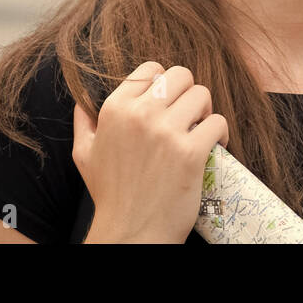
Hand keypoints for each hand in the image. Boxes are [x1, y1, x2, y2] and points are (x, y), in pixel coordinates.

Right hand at [72, 61, 228, 242]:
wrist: (131, 234)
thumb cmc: (111, 196)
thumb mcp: (85, 156)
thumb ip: (84, 123)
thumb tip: (82, 102)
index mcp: (114, 110)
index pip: (150, 69)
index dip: (163, 82)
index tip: (167, 102)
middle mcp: (139, 115)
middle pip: (182, 75)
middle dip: (188, 92)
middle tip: (187, 115)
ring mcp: (166, 133)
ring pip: (202, 94)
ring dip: (205, 111)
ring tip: (199, 130)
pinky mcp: (190, 151)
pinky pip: (217, 121)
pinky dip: (220, 132)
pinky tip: (212, 145)